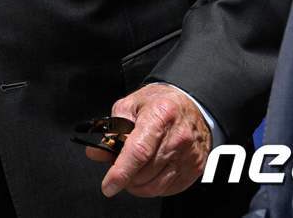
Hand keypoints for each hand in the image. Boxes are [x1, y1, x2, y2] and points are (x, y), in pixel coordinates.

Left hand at [85, 83, 210, 198]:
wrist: (191, 104)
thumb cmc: (159, 103)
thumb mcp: (129, 105)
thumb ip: (112, 130)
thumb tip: (97, 152)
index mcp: (160, 116)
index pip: (139, 151)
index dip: (121, 172)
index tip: (108, 185)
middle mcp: (178, 137)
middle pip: (146, 172)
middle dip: (126, 177)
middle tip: (120, 167)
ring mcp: (189, 155)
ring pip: (156, 185)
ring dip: (138, 185)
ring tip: (132, 172)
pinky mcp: (196, 168)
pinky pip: (169, 189)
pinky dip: (154, 187)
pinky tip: (148, 174)